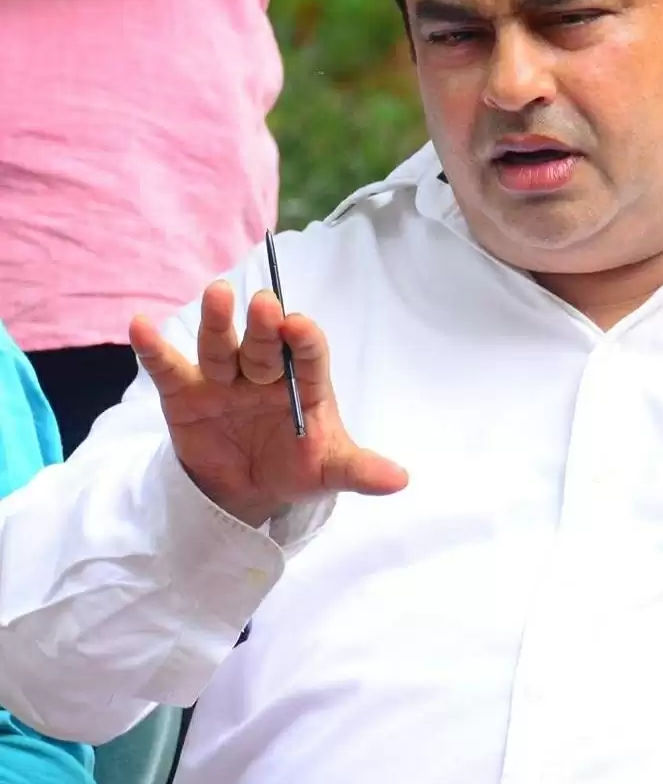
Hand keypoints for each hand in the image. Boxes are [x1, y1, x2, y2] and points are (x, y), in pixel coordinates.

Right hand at [129, 281, 407, 526]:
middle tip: (265, 302)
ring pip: (222, 346)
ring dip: (218, 322)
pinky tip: (141, 324)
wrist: (250, 491)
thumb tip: (401, 481)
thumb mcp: (329, 472)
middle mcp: (264, 372)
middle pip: (265, 344)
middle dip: (265, 326)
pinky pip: (170, 367)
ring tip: (217, 293)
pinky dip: (154, 348)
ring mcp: (224, 378)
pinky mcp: (186, 392)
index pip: (308, 353)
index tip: (299, 326)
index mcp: (304, 383)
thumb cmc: (298, 466)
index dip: (304, 339)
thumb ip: (359, 471)